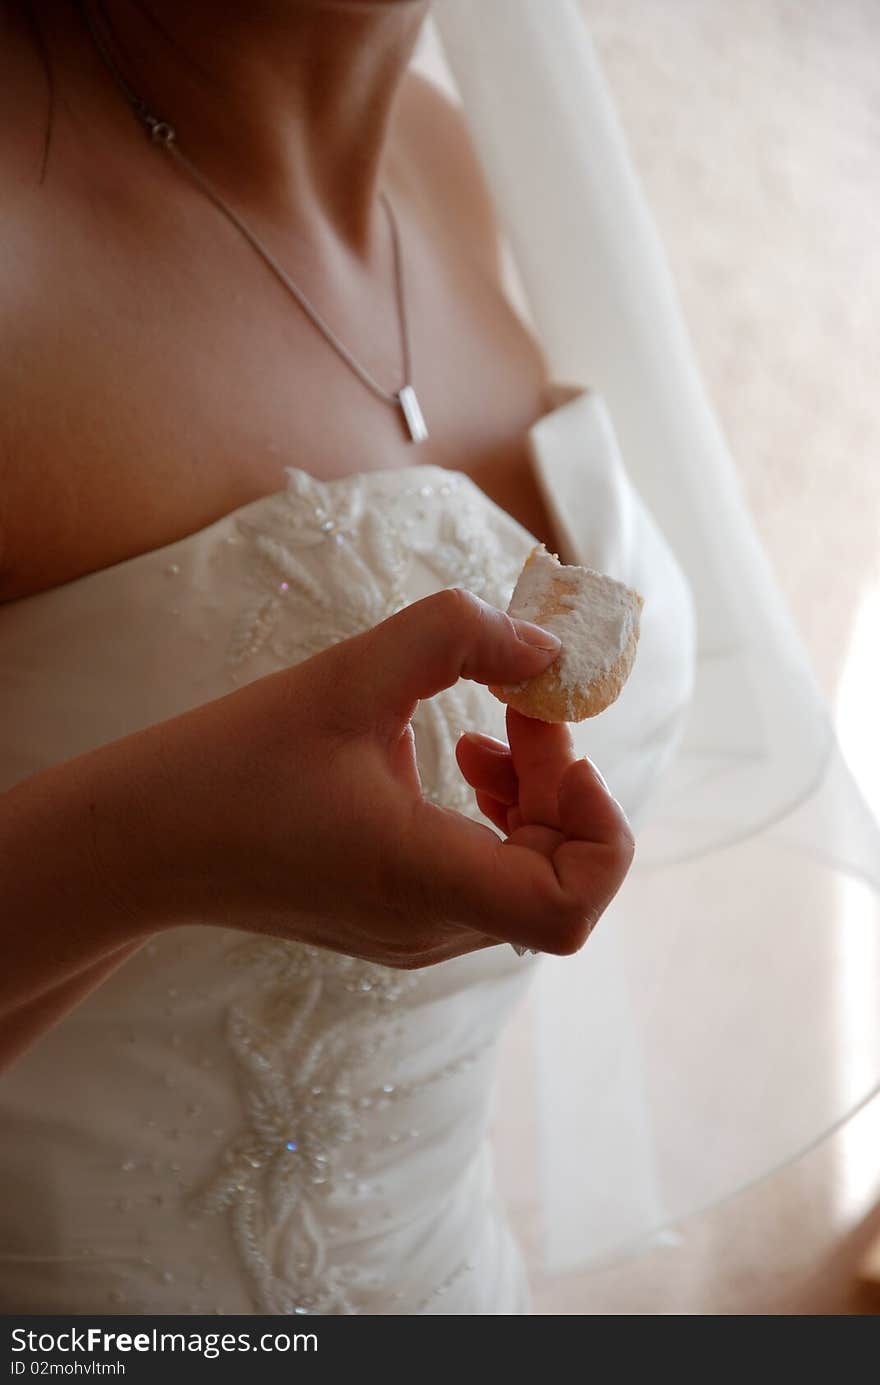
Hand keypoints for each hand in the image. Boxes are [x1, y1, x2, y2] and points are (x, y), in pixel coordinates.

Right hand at [133, 588, 633, 966]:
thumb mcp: (350, 674)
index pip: (573, 909)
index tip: (559, 746)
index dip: (599, 827)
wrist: (147, 839)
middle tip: (527, 707)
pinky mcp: (397, 923)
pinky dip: (501, 822)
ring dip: (537, 800)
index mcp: (421, 881)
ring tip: (492, 737)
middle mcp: (428, 930)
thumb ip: (458, 636)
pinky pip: (488, 881)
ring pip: (529, 879)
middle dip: (564, 784)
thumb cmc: (235, 759)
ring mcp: (414, 937)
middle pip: (560, 877)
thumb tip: (546, 647)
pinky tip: (461, 767)